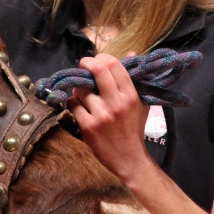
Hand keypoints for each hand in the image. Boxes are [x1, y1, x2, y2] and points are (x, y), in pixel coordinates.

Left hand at [66, 53, 151, 182]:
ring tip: (83, 93)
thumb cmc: (134, 129)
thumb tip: (130, 53)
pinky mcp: (88, 127)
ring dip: (79, 87)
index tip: (97, 61)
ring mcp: (101, 115)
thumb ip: (134, 79)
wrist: (129, 159)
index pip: (114, 65)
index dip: (101, 57)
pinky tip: (79, 107)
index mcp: (130, 95)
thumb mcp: (140, 103)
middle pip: (97, 70)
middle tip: (83, 66)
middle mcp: (116, 103)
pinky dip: (73, 103)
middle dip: (86, 64)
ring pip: (81, 89)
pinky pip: (73, 105)